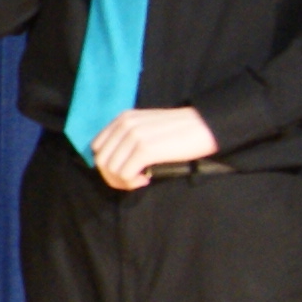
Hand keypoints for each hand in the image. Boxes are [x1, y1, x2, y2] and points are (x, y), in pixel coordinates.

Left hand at [86, 105, 216, 189]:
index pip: (97, 147)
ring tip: (140, 179)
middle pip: (101, 161)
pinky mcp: (145, 149)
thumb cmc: (178, 131)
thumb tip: (113, 164)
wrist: (204, 126)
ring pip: (111, 170)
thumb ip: (128, 138)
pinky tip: (146, 179)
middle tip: (131, 181)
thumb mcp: (146, 127)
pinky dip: (133, 182)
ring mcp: (133, 136)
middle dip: (112, 177)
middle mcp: (124, 125)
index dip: (106, 164)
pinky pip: (125, 174)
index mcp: (123, 118)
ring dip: (123, 181)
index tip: (124, 170)